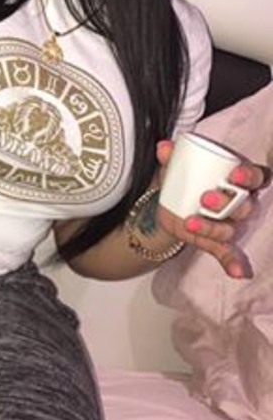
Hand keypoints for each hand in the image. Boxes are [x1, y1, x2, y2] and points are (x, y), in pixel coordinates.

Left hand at [156, 140, 270, 278]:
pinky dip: (232, 262)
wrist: (168, 203)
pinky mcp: (215, 241)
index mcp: (236, 180)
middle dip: (227, 203)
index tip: (234, 175)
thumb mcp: (175, 166)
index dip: (249, 176)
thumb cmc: (182, 179)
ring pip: (230, 228)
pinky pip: (228, 253)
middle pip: (245, 205)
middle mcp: (238, 203)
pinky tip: (237, 273)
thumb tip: (164, 147)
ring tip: (190, 222)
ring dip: (213, 227)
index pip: (256, 177)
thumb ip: (171, 156)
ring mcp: (228, 223)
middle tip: (206, 199)